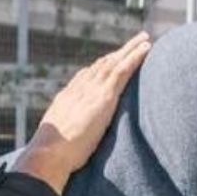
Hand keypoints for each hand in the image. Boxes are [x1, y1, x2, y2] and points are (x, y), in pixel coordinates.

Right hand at [12, 32, 151, 193]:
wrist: (50, 152)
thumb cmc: (51, 155)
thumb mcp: (57, 139)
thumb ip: (65, 133)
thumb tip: (65, 142)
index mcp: (68, 97)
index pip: (85, 76)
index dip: (98, 67)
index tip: (108, 60)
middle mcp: (79, 88)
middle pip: (101, 65)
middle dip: (116, 53)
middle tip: (132, 42)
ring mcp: (92, 90)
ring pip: (114, 63)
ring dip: (130, 49)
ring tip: (144, 39)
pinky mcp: (104, 96)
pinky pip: (122, 70)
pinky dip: (135, 57)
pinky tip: (146, 49)